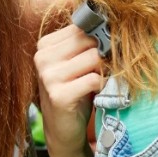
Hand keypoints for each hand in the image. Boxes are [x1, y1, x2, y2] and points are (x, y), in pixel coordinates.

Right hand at [34, 23, 104, 156]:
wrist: (62, 130)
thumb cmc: (74, 93)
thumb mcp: (75, 64)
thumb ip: (85, 45)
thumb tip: (115, 25)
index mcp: (45, 45)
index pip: (82, 27)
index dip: (101, 36)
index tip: (109, 49)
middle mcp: (42, 58)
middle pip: (89, 39)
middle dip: (106, 51)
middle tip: (112, 66)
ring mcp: (48, 77)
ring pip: (93, 57)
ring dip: (107, 69)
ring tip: (107, 79)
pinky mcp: (59, 95)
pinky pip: (94, 79)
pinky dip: (105, 85)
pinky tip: (102, 92)